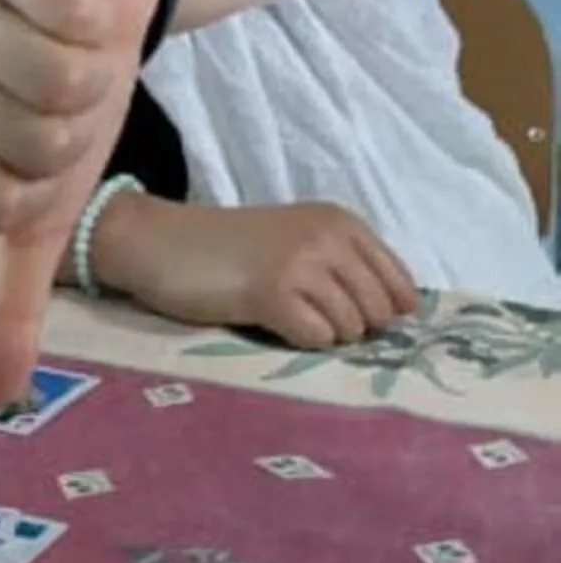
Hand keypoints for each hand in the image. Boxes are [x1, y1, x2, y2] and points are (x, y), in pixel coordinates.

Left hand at [0, 0, 160, 408]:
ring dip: (97, 69)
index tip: (48, 157)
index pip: (4, 203)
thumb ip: (12, 302)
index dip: (54, 186)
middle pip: (40, 142)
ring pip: (60, 79)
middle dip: (82, 126)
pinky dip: (102, 15)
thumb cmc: (62, 104)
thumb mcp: (42, 209)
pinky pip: (74, 12)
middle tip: (70, 95)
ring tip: (78, 50)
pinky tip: (81, 3)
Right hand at [95, 194, 418, 348]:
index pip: (400, 284)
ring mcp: (302, 265)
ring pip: (351, 328)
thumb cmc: (229, 248)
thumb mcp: (298, 241)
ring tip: (287, 317)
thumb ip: (344, 266)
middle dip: (354, 327)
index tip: (351, 319)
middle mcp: (329, 238)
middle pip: (380, 311)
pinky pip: (317, 338)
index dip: (385, 312)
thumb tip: (395, 316)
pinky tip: (272, 323)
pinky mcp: (273, 294)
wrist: (162, 243)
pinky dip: (300, 340)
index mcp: (341, 222)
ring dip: (324, 334)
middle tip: (311, 319)